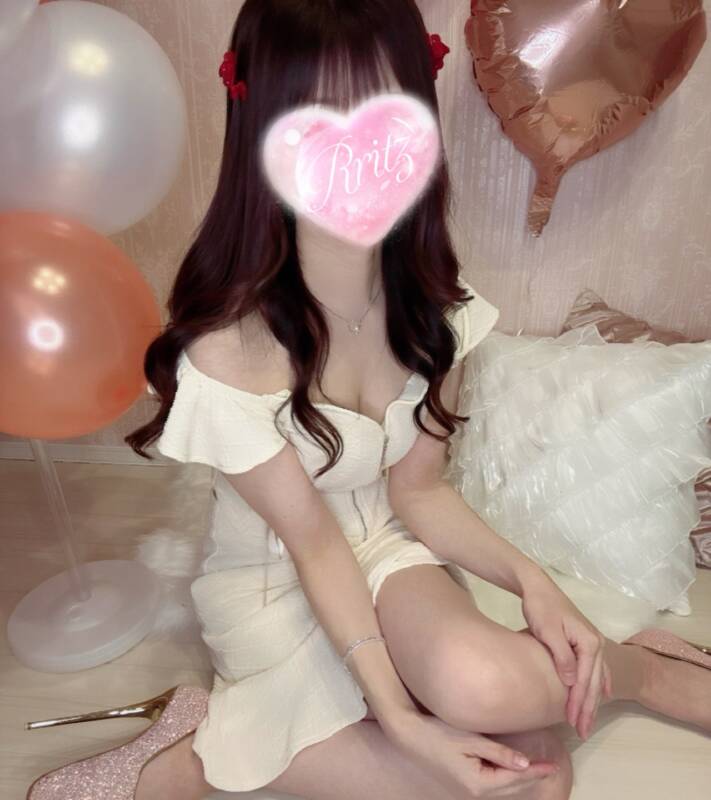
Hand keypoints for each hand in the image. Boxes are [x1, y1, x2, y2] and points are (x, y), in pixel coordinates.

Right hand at [384, 709, 558, 797]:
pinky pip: (492, 785)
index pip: (516, 778)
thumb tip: (524, 763)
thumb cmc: (438, 734)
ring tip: (538, 771)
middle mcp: (474, 792)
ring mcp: (467, 790)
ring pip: (503, 789)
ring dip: (521, 780)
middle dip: (532, 779)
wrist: (409, 736)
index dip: (536, 771)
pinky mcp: (462, 782)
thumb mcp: (470, 740)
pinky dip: (507, 780)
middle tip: (553, 769)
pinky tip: (513, 772)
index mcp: (478, 783)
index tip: (554, 765)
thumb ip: (498, 752)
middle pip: (511, 788)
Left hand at [521, 575, 612, 739]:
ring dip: (592, 700)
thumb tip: (572, 682)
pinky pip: (596, 667)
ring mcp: (592, 641)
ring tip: (588, 721)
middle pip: (594, 682)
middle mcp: (596, 643)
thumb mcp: (548, 631)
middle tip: (582, 732)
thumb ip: (562, 657)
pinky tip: (604, 694)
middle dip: (588, 708)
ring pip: (596, 677)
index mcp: (589, 642)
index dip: (579, 703)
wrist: (537, 586)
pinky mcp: (584, 640)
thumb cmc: (540, 607)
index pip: (585, 680)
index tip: (572, 723)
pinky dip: (599, 683)